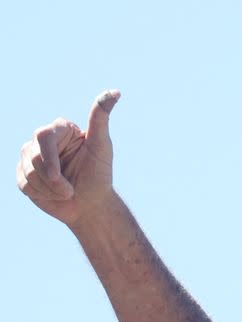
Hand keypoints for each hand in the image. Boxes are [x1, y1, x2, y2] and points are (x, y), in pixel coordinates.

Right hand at [16, 90, 120, 227]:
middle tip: (69, 190)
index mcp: (59, 129)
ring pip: (27, 171)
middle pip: (31, 154)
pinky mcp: (24, 174)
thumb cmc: (99, 176)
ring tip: (66, 193)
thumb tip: (116, 91)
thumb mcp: (102, 147)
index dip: (49, 159)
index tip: (58, 177)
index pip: (43, 136)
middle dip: (51, 178)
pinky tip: (55, 196)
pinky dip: (41, 194)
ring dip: (49, 189)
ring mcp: (30, 156)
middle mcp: (42, 140)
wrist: (92, 206)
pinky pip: (23, 183)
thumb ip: (101, 118)